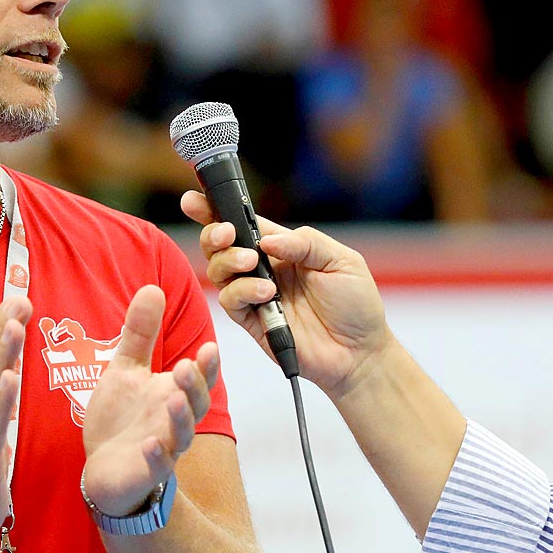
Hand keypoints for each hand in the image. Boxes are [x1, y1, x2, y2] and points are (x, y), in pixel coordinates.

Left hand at [81, 285, 219, 516]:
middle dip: (195, 387)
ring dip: (181, 418)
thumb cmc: (121, 417)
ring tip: (174, 399)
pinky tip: (151, 445)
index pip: (199, 378)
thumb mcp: (126, 368)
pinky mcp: (145, 471)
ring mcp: (164, 447)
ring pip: (182, 434)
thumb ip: (140, 332)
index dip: (207, 365)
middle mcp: (175, 421)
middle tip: (187, 367)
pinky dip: (157, 457)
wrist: (104, 466)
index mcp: (174, 394)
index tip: (210, 347)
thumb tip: (153, 288)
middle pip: (197, 404)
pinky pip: (156, 466)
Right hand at [181, 189, 390, 399]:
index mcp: (283, 248)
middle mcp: (264, 269)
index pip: (245, 224)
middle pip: (221, 245)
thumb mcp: (341, 261)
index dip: (216, 210)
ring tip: (252, 261)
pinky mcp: (253, 322)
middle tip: (227, 233)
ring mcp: (256, 295)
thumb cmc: (356, 305)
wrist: (360, 352)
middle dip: (213, 233)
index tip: (193, 200)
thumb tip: (266, 239)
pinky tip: (265, 292)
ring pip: (218, 270)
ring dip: (228, 260)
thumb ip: (305, 243)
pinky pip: (230, 301)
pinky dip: (241, 291)